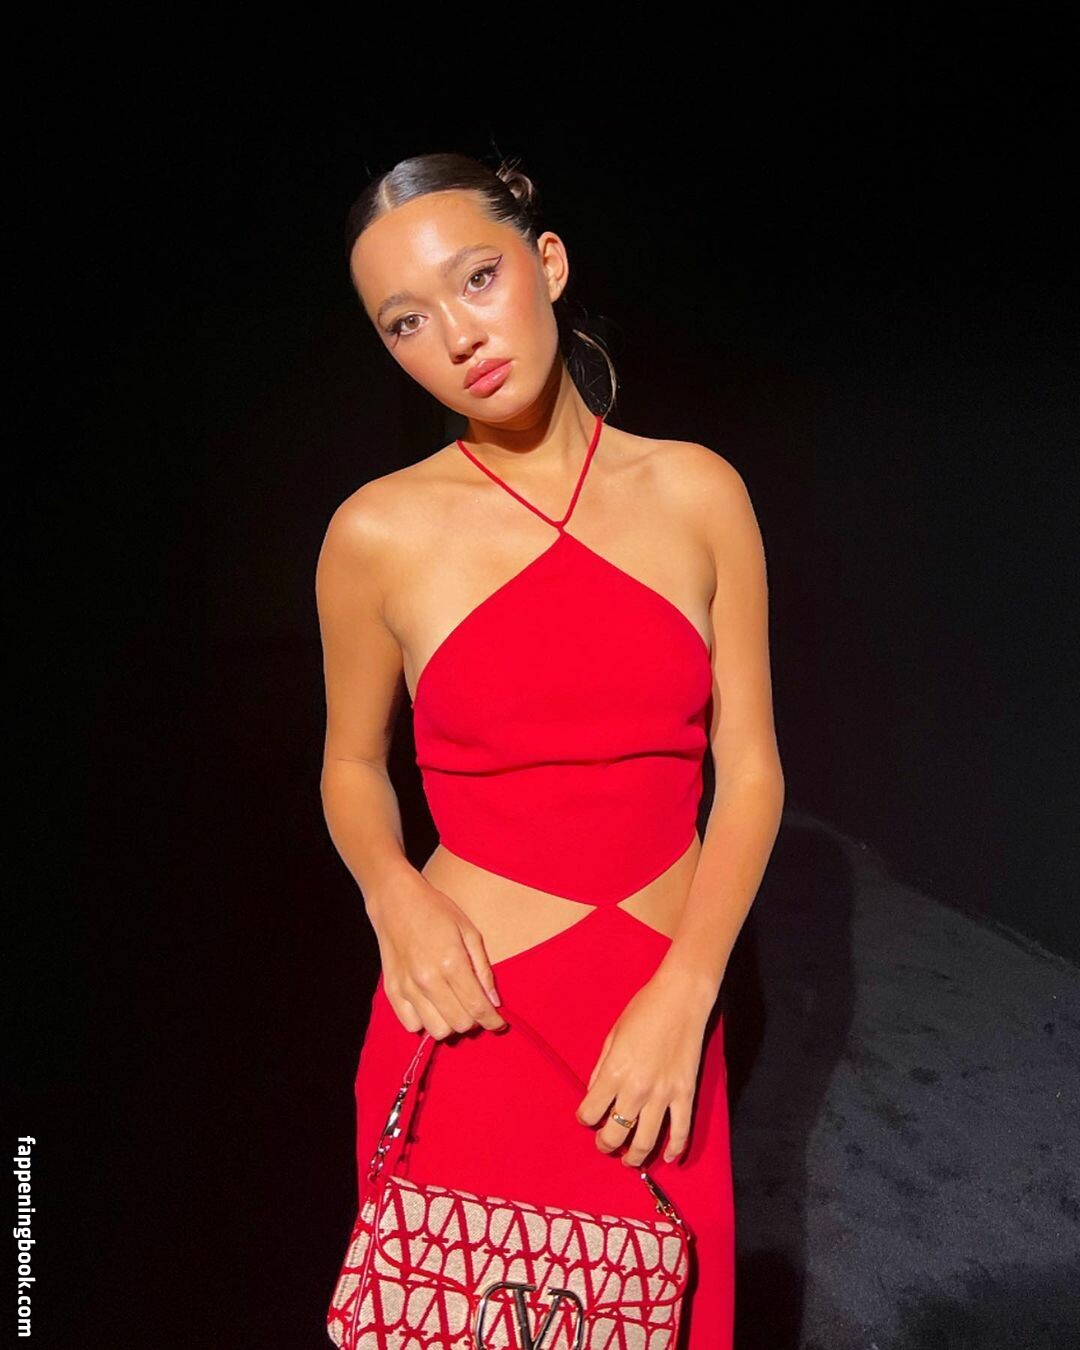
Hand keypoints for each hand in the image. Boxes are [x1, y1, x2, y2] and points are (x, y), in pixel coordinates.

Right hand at [370, 872, 507, 1038]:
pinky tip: (430, 1004)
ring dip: (450, 1023)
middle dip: (474, 1021)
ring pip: (437, 1030)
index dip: (492, 1021)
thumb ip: (483, 969)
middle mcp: (428, 980)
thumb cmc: (436, 911)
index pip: (477, 1007)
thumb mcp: (469, 931)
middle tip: (474, 1005)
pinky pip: (411, 1025)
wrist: (396, 900)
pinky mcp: (391, 991)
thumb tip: (494, 1002)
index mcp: (451, 962)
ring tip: (452, 1005)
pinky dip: (424, 1021)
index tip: (498, 1023)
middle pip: (459, 1024)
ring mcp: (407, 987)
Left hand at [575, 968, 711, 1165]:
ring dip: (634, 1157)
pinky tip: (668, 1158)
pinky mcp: (685, 1093)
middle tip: (604, 1143)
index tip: (587, 1117)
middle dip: (605, 1144)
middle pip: (616, 1133)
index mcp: (614, 1071)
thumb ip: (601, 1068)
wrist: (680, 998)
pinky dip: (675, 1149)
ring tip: (630, 1160)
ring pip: (646, 1141)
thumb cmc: (643, 1010)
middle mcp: (637, 1088)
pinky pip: (681, 1131)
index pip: (591, 1111)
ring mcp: (663, 1093)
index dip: (585, 1118)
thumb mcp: (612, 1036)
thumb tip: (595, 1093)